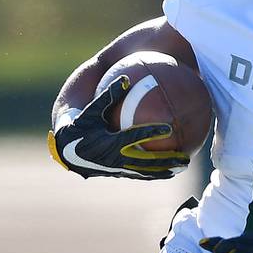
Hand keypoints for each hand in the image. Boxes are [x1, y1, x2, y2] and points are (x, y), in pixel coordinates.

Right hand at [48, 76, 186, 179]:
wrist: (68, 150)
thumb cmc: (80, 125)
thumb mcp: (91, 110)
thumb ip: (108, 96)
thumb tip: (125, 78)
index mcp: (109, 142)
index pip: (134, 137)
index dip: (152, 133)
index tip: (169, 128)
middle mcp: (115, 159)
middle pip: (146, 161)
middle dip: (166, 160)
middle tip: (185, 157)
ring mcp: (118, 169)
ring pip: (145, 171)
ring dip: (165, 170)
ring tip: (183, 166)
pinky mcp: (119, 174)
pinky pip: (140, 174)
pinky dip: (155, 173)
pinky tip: (170, 170)